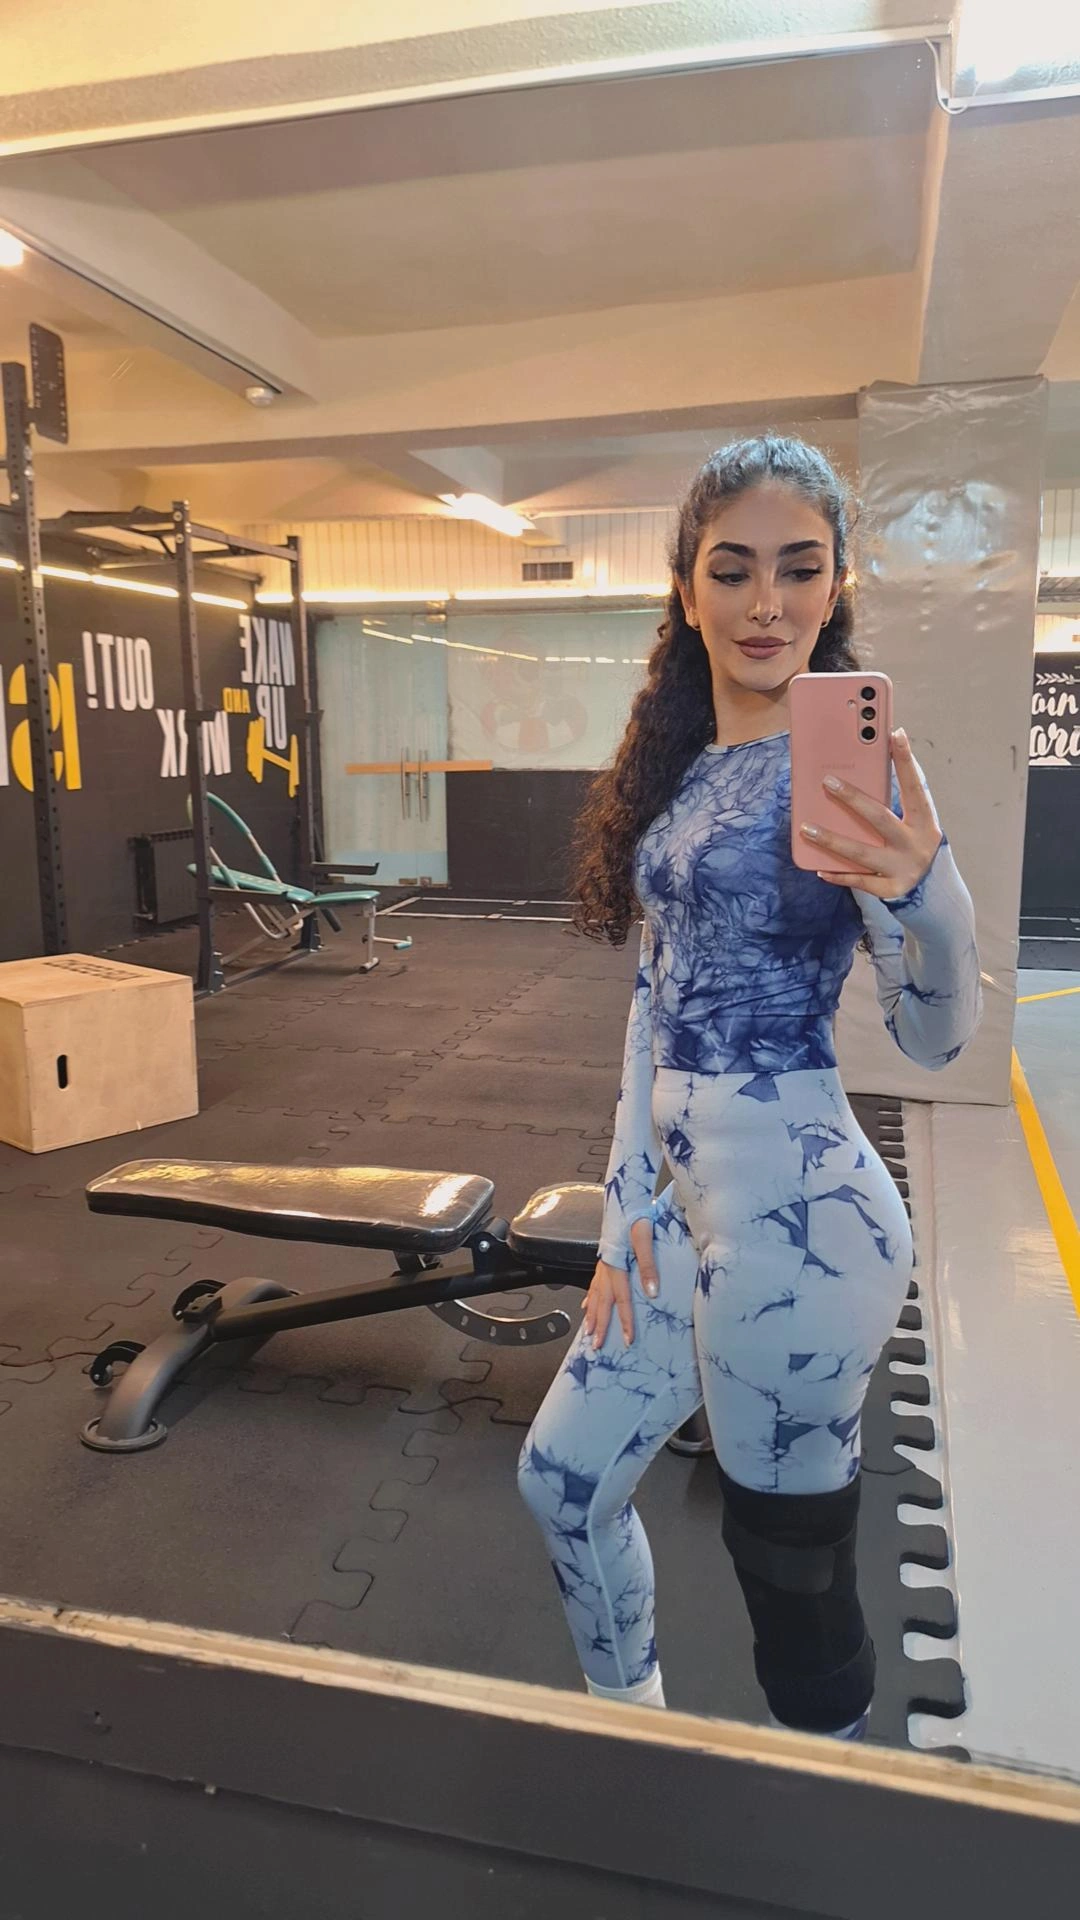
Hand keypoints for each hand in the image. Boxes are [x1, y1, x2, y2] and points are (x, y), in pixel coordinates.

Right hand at [582, 1217, 659, 1349]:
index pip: (622, 1300)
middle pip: (602, 1302)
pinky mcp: (604, 1256)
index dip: (625, 1321)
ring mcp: (603, 1262)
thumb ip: (648, 1265)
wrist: (625, 1196)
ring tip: (588, 1332)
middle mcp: (606, 1266)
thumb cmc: (636, 1214)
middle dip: (601, 1325)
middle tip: (597, 1346)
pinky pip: (594, 1282)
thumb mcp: (645, 1238)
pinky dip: (590, 1296)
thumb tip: (651, 1292)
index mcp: (616, 1264)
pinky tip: (587, 1306)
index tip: (627, 1340)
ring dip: (592, 1315)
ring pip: (595, 1294)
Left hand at [798, 727, 941, 899]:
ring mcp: (903, 868)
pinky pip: (859, 881)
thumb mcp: (913, 821)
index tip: (894, 733)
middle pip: (880, 819)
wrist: (933, 888)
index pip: (915, 787)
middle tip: (828, 782)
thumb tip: (868, 765)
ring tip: (807, 829)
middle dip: (853, 799)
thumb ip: (896, 799)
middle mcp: (916, 844)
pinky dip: (838, 874)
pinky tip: (819, 867)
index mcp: (925, 821)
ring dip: (832, 840)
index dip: (905, 761)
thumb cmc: (913, 842)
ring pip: (862, 853)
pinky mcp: (891, 889)